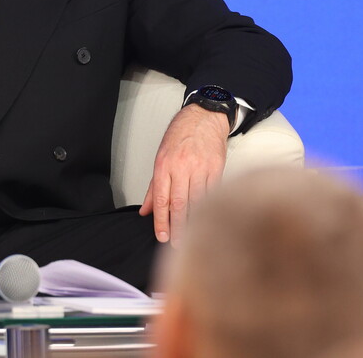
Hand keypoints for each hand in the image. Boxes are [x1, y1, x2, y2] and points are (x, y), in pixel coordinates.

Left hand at [138, 104, 228, 244]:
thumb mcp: (161, 159)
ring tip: (191, 237)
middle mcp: (182, 167)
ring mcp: (201, 168)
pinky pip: (212, 193)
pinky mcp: (217, 168)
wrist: (203, 119)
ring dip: (194, 221)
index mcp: (164, 165)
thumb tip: (145, 211)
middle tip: (177, 244)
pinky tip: (206, 219)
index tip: (162, 236)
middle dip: (178, 227)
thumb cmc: (180, 138)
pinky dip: (209, 208)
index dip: (161, 221)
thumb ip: (154, 188)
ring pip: (197, 201)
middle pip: (179, 203)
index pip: (162, 199)